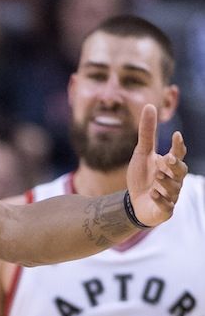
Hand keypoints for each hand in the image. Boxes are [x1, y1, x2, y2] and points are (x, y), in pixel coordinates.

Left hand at [126, 103, 186, 225]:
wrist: (134, 203)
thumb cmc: (142, 177)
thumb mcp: (141, 153)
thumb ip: (147, 132)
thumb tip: (149, 105)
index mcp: (170, 165)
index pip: (178, 153)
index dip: (178, 145)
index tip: (176, 135)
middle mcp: (174, 180)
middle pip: (180, 171)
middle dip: (175, 166)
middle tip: (167, 160)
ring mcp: (171, 195)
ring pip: (174, 188)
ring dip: (166, 182)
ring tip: (156, 177)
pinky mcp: (164, 210)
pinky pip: (166, 205)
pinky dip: (161, 199)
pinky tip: (153, 193)